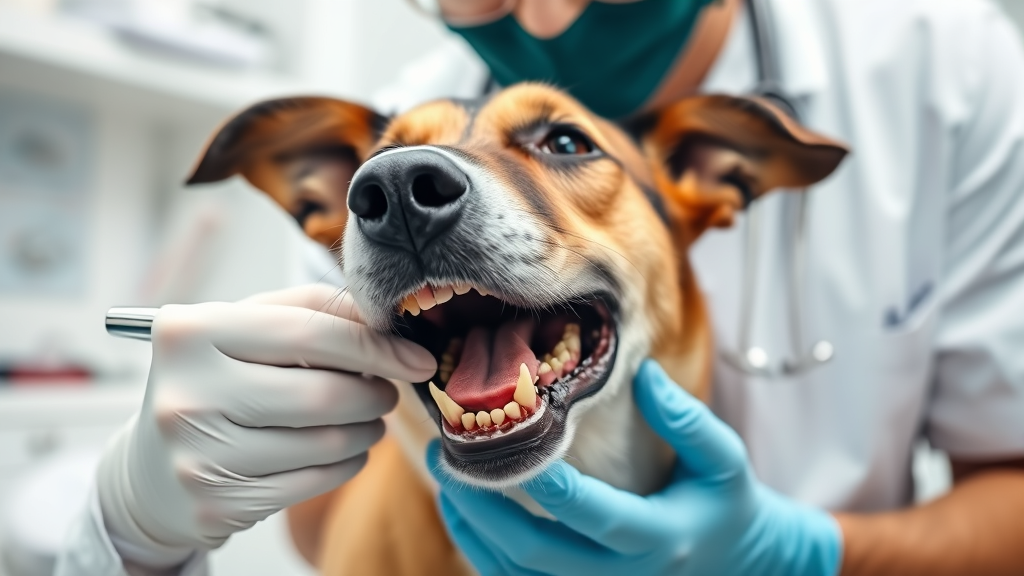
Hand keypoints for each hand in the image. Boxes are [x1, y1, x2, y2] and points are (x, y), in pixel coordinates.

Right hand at [98, 284, 436, 567]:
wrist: (151, 469)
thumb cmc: (214, 380)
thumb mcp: (245, 327)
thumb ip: (311, 309)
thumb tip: (386, 318)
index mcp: (192, 332)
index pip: (309, 332)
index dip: (375, 345)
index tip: (416, 357)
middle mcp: (189, 392)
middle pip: (323, 393)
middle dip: (375, 393)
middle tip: (387, 392)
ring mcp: (200, 453)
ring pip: (326, 442)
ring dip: (368, 430)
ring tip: (369, 419)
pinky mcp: (218, 503)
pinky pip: (316, 480)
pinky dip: (347, 463)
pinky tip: (344, 450)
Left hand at [429, 360, 841, 575]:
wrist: (733, 564)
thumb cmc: (722, 502)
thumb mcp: (724, 459)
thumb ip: (686, 419)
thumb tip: (642, 372)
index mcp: (659, 537)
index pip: (597, 515)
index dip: (551, 485)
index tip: (510, 441)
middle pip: (540, 553)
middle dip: (487, 507)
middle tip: (450, 458)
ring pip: (520, 575)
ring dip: (475, 530)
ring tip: (445, 479)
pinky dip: (483, 553)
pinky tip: (461, 513)